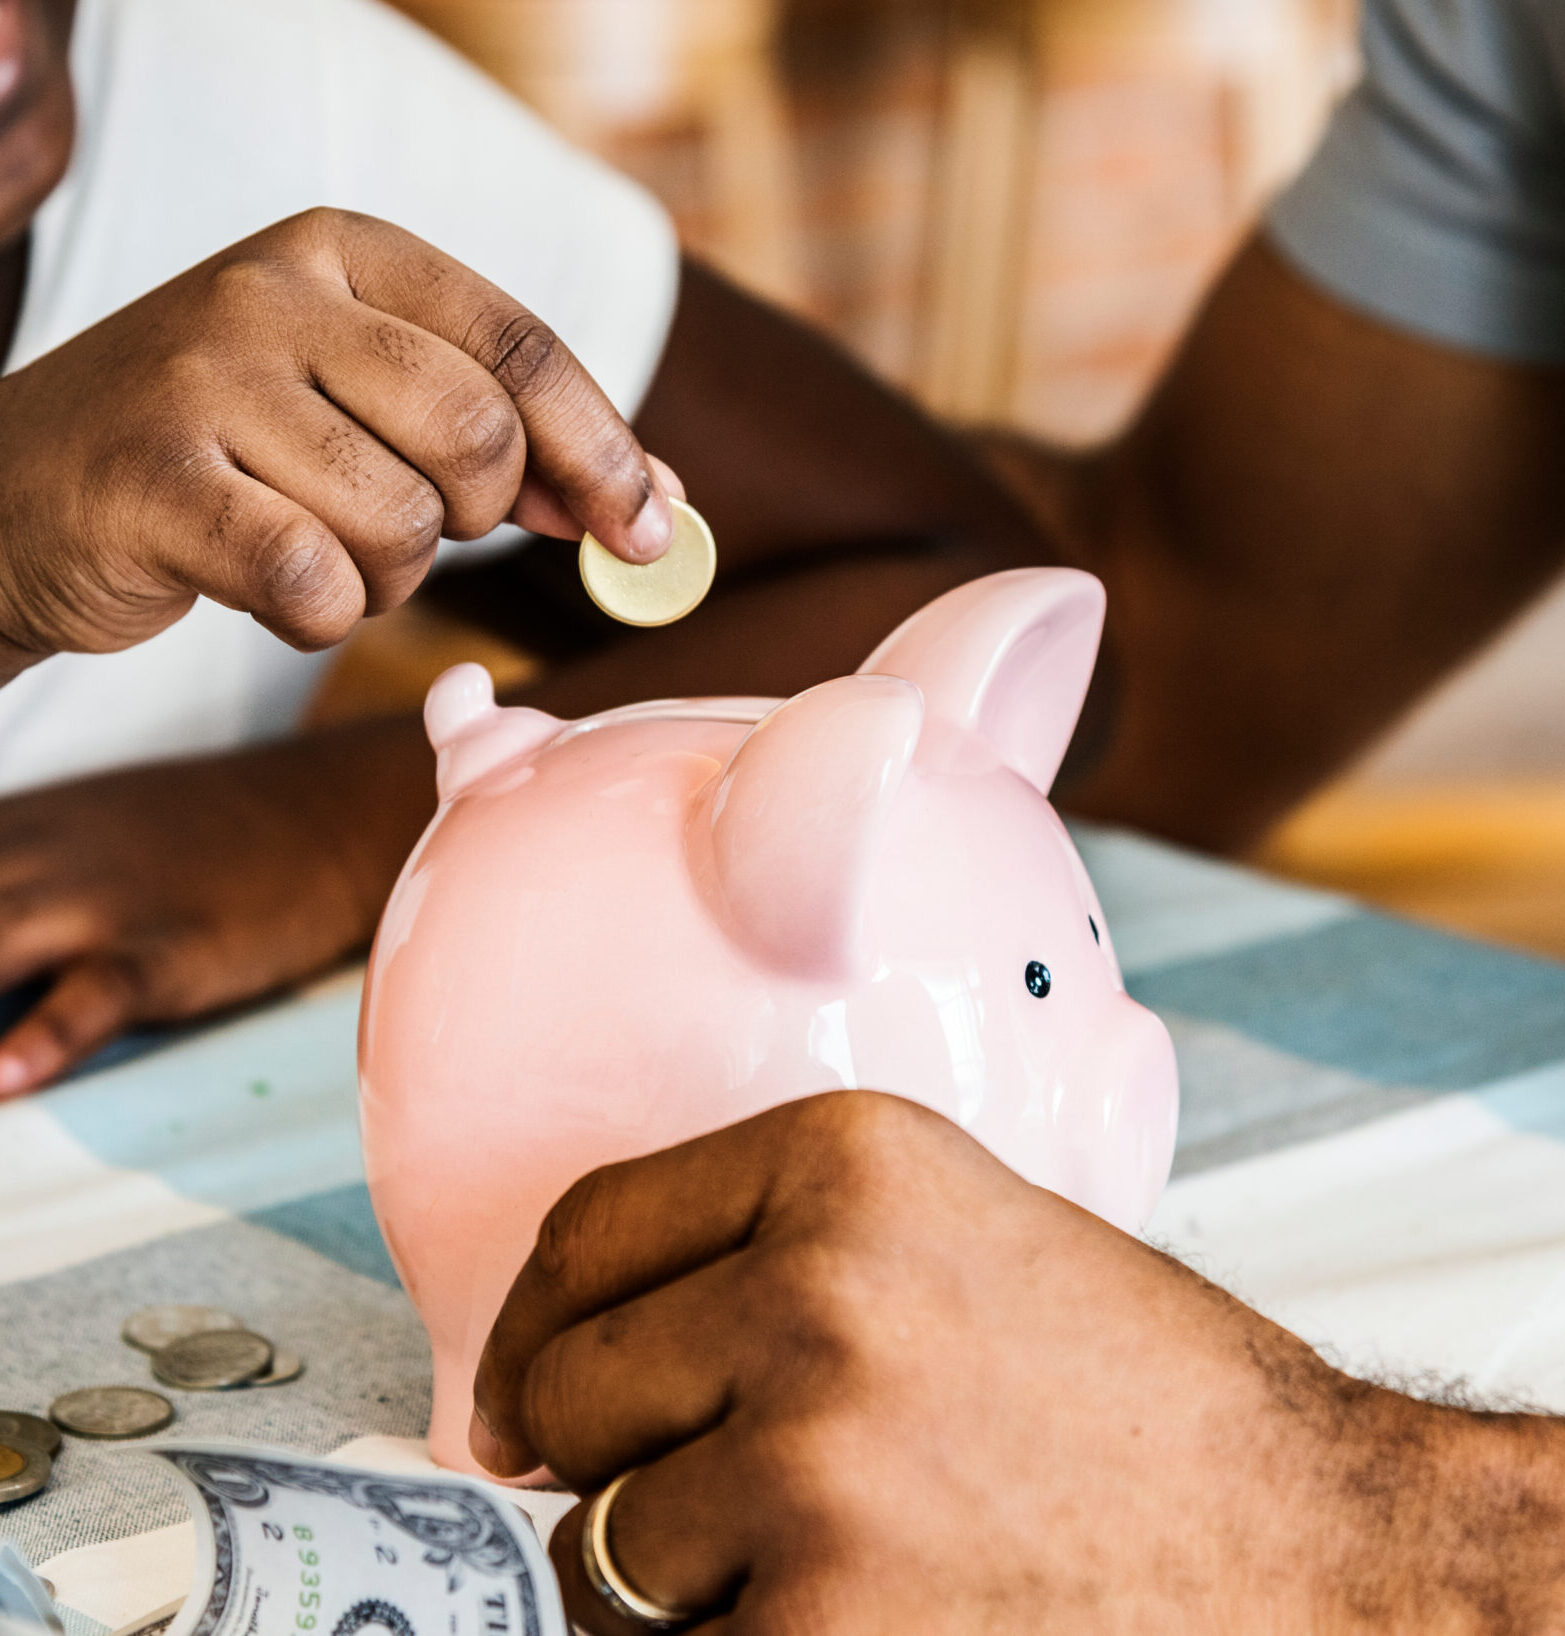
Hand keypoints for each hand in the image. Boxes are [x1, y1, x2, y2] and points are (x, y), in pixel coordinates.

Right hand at [0, 207, 674, 676]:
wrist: (28, 491)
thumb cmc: (235, 455)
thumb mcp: (368, 407)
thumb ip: (507, 440)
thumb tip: (659, 504)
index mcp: (344, 251)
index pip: (522, 348)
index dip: (604, 451)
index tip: (651, 530)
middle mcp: (272, 290)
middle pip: (477, 436)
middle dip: (477, 516)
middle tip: (414, 525)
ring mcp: (202, 377)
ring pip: (402, 524)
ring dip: (386, 578)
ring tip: (314, 546)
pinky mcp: (152, 479)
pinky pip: (314, 583)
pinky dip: (319, 616)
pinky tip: (268, 588)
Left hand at [0, 714, 431, 1094]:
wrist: (331, 812)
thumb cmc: (195, 834)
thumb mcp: (69, 829)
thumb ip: (5, 870)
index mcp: (1, 828)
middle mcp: (25, 860)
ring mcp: (98, 904)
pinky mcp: (170, 947)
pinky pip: (94, 993)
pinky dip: (44, 1036)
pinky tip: (6, 1080)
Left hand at [470, 1093, 1513, 1634]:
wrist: (1314, 1542)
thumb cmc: (1135, 1393)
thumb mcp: (959, 1232)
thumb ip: (772, 1255)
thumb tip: (571, 1366)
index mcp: (843, 1160)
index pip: (588, 1232)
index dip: (539, 1324)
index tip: (529, 1395)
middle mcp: (814, 1292)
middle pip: (570, 1389)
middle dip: (605, 1456)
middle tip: (703, 1486)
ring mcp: (814, 1468)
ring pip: (606, 1548)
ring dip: (675, 1576)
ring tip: (821, 1559)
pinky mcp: (823, 1633)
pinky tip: (851, 1615)